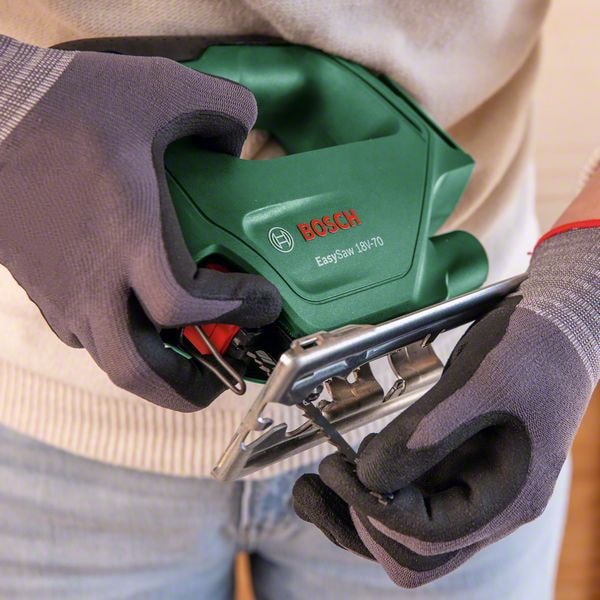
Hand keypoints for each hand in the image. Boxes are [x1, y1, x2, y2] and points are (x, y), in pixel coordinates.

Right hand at [0, 37, 280, 410]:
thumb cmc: (64, 103)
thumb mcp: (162, 87)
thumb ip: (223, 107)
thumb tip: (240, 140)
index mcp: (129, 241)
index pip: (185, 308)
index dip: (232, 313)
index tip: (261, 304)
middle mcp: (93, 280)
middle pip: (136, 371)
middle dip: (183, 391)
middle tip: (216, 382)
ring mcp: (58, 287)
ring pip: (105, 355)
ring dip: (148, 367)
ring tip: (179, 355)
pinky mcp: (35, 281)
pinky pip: (78, 329)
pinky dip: (113, 337)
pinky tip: (129, 312)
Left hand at [293, 218, 598, 585]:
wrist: (558, 324)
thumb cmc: (533, 349)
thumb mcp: (480, 385)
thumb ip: (425, 435)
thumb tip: (368, 476)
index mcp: (505, 496)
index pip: (427, 537)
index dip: (375, 510)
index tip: (341, 472)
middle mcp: (485, 502)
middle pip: (412, 551)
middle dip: (358, 523)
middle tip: (320, 482)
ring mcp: (467, 484)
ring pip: (403, 529)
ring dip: (355, 512)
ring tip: (313, 485)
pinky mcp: (451, 462)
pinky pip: (405, 494)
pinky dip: (369, 488)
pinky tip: (345, 465)